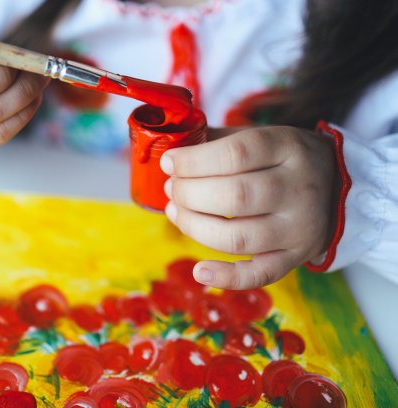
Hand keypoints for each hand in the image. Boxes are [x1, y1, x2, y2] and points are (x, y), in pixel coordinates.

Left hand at [161, 126, 338, 288]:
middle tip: (171, 188)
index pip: (236, 154)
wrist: (339, 187)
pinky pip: (261, 274)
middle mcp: (299, 188)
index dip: (194, 161)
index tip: (169, 162)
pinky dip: (227, 277)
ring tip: (175, 212)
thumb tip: (171, 152)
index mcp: (289, 148)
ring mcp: (299, 228)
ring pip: (238, 237)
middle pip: (234, 197)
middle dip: (189, 194)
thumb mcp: (261, 136)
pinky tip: (199, 270)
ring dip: (195, 227)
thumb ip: (218, 142)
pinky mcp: (296, 258)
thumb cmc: (283, 160)